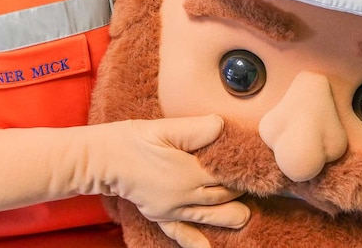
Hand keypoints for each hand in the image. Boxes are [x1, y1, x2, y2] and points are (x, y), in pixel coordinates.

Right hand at [90, 115, 249, 247]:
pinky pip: (180, 232)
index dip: (242, 171)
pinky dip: (194, 241)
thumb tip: (222, 125)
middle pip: (223, 196)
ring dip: (229, 216)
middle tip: (256, 186)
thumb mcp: (165, 128)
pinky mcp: (161, 215)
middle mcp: (185, 194)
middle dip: (239, 191)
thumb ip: (196, 129)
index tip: (257, 167)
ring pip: (210, 216)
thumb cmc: (134, 139)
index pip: (226, 175)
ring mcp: (173, 208)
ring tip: (246, 216)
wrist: (104, 159)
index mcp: (190, 172)